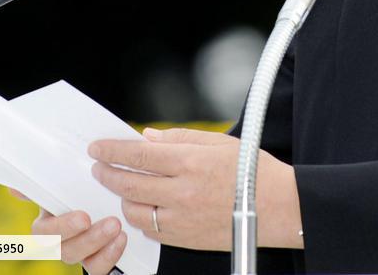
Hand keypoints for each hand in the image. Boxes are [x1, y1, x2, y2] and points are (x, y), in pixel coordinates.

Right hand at [8, 188, 126, 273]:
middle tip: (112, 224)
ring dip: (102, 249)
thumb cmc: (82, 188)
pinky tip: (122, 240)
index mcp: (49, 221)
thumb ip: (45, 183)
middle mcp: (63, 241)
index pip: (44, 232)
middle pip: (65, 251)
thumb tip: (14, 189)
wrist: (107, 196)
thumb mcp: (66, 181)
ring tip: (118, 230)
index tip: (84, 218)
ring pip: (83, 262)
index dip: (62, 228)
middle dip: (88, 240)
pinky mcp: (98, 259)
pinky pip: (99, 269)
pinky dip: (110, 257)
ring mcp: (81, 252)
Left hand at [88, 127, 301, 251]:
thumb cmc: (254, 171)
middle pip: (128, 184)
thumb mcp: (220, 143)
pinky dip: (141, 218)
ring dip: (122, 197)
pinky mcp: (185, 239)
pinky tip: (144, 207)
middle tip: (99, 166)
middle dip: (107, 173)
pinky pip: (150, 230)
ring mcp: (181, 219)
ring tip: (122, 187)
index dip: (112, 150)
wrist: (279, 208)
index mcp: (191, 162)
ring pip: (134, 210)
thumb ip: (180, 139)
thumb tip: (148, 138)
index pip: (138, 155)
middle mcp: (182, 192)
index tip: (97, 147)